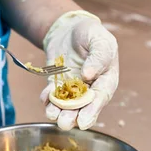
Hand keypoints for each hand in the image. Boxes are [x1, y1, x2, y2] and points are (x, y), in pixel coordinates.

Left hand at [41, 10, 118, 129]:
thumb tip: (88, 75)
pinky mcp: (57, 85)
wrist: (70, 28)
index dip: (92, 111)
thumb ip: (98, 57)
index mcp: (106, 81)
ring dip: (58, 112)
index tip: (83, 122)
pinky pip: (52, 96)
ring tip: (52, 114)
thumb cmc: (91, 34)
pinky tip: (44, 98)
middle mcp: (90, 89)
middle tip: (65, 123)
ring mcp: (72, 89)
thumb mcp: (100, 40)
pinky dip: (47, 99)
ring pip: (66, 106)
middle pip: (82, 109)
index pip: (100, 99)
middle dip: (73, 117)